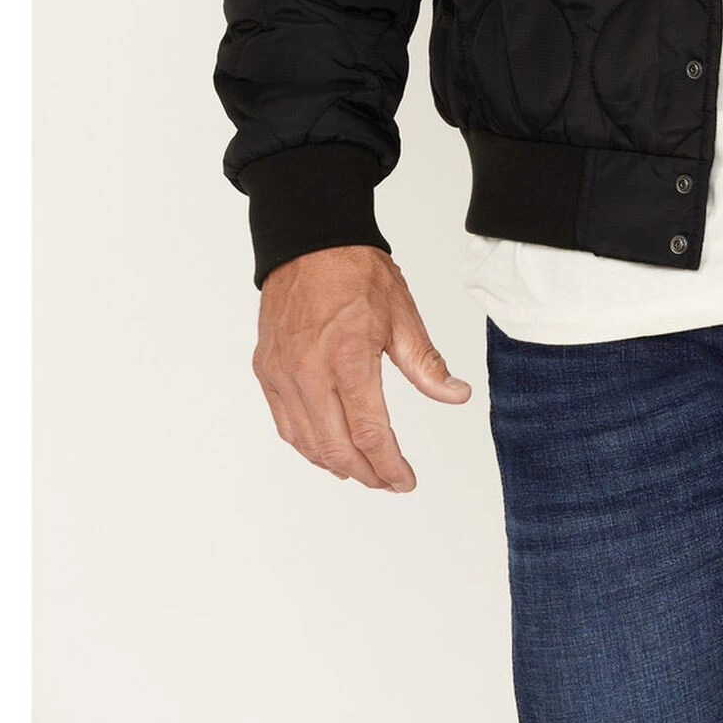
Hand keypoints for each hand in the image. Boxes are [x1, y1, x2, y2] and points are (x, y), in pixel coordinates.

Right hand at [252, 245, 471, 490]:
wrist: (310, 241)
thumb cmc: (357, 272)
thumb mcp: (402, 314)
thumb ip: (425, 363)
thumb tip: (456, 395)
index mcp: (348, 358)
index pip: (370, 433)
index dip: (390, 466)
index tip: (406, 481)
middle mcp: (309, 372)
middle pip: (336, 448)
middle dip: (366, 474)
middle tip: (388, 481)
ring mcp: (282, 374)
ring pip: (306, 443)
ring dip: (336, 464)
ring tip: (364, 469)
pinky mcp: (266, 370)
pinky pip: (285, 424)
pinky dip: (307, 444)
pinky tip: (327, 448)